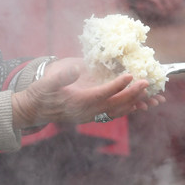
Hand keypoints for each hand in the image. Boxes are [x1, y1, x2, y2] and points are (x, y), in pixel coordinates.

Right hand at [12, 57, 162, 127]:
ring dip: (135, 104)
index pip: (103, 94)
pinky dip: (127, 109)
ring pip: (118, 112)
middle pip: (116, 104)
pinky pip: (113, 114)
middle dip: (133, 94)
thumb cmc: (39, 94)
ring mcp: (90, 115)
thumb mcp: (46, 83)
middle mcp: (88, 111)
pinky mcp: (91, 115)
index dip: (118, 85)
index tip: (131, 76)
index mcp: (79, 102)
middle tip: (148, 83)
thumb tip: (75, 69)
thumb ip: (61, 77)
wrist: (32, 110)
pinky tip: (138, 105)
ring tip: (152, 98)